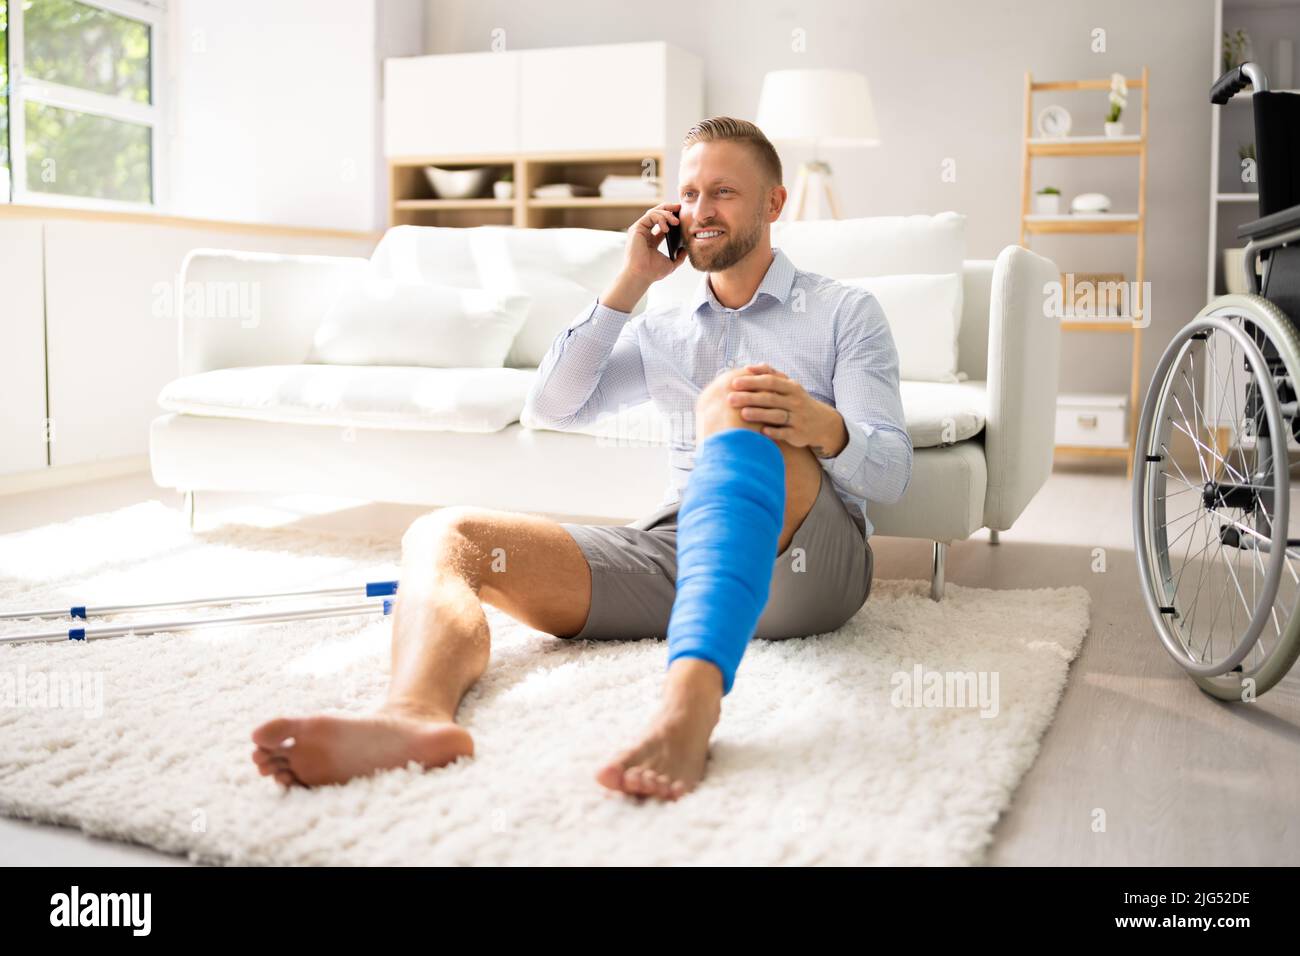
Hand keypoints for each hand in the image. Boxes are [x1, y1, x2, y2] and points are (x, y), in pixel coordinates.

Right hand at [622, 202, 687, 282]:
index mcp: (652, 240)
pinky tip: (667, 228)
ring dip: (667, 214)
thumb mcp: (671, 263)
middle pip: (657, 214)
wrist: (642, 276)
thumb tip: (686, 249)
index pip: (662, 223)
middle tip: (680, 208)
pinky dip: (660, 218)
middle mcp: (645, 233)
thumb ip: (679, 257)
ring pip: (654, 212)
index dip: (672, 217)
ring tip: (676, 222)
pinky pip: (650, 216)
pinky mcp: (637, 228)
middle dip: (669, 208)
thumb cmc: (653, 272)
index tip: (682, 215)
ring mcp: (640, 230)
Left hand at [728, 363, 845, 455]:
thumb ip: (769, 374)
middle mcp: (795, 401)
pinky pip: (785, 433)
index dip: (752, 381)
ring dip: (760, 414)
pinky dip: (774, 432)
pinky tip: (762, 431)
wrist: (821, 422)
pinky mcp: (798, 434)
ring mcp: (798, 418)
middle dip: (750, 398)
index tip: (734, 383)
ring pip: (777, 415)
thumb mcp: (788, 385)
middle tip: (730, 399)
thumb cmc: (796, 401)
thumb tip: (748, 367)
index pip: (770, 381)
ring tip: (743, 414)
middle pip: (770, 398)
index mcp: (792, 387)